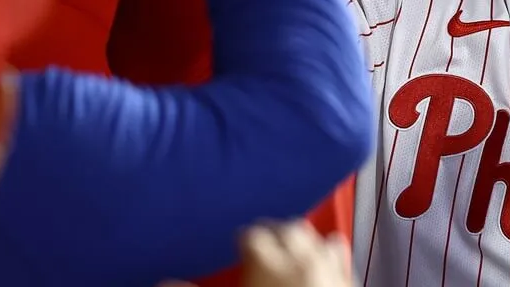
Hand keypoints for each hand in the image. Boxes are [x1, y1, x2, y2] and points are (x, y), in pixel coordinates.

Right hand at [155, 221, 349, 286]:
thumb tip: (164, 283)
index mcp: (266, 262)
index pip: (251, 235)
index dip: (243, 240)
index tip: (238, 246)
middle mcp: (300, 257)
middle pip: (286, 228)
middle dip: (272, 233)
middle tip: (261, 244)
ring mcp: (327, 268)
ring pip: (314, 236)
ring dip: (300, 238)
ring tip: (288, 248)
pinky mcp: (346, 281)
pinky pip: (338, 253)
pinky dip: (328, 250)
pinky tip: (321, 257)